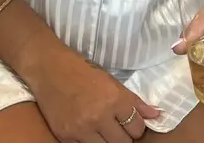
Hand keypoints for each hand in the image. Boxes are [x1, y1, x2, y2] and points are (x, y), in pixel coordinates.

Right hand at [22, 42, 159, 141]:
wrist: (48, 68)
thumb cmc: (81, 70)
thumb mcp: (110, 80)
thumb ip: (134, 100)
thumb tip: (156, 115)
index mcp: (114, 99)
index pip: (137, 128)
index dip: (135, 126)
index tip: (130, 121)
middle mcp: (99, 116)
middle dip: (123, 137)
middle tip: (116, 126)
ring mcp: (81, 129)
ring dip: (107, 141)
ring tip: (102, 128)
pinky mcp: (66, 137)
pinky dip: (87, 141)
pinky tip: (85, 128)